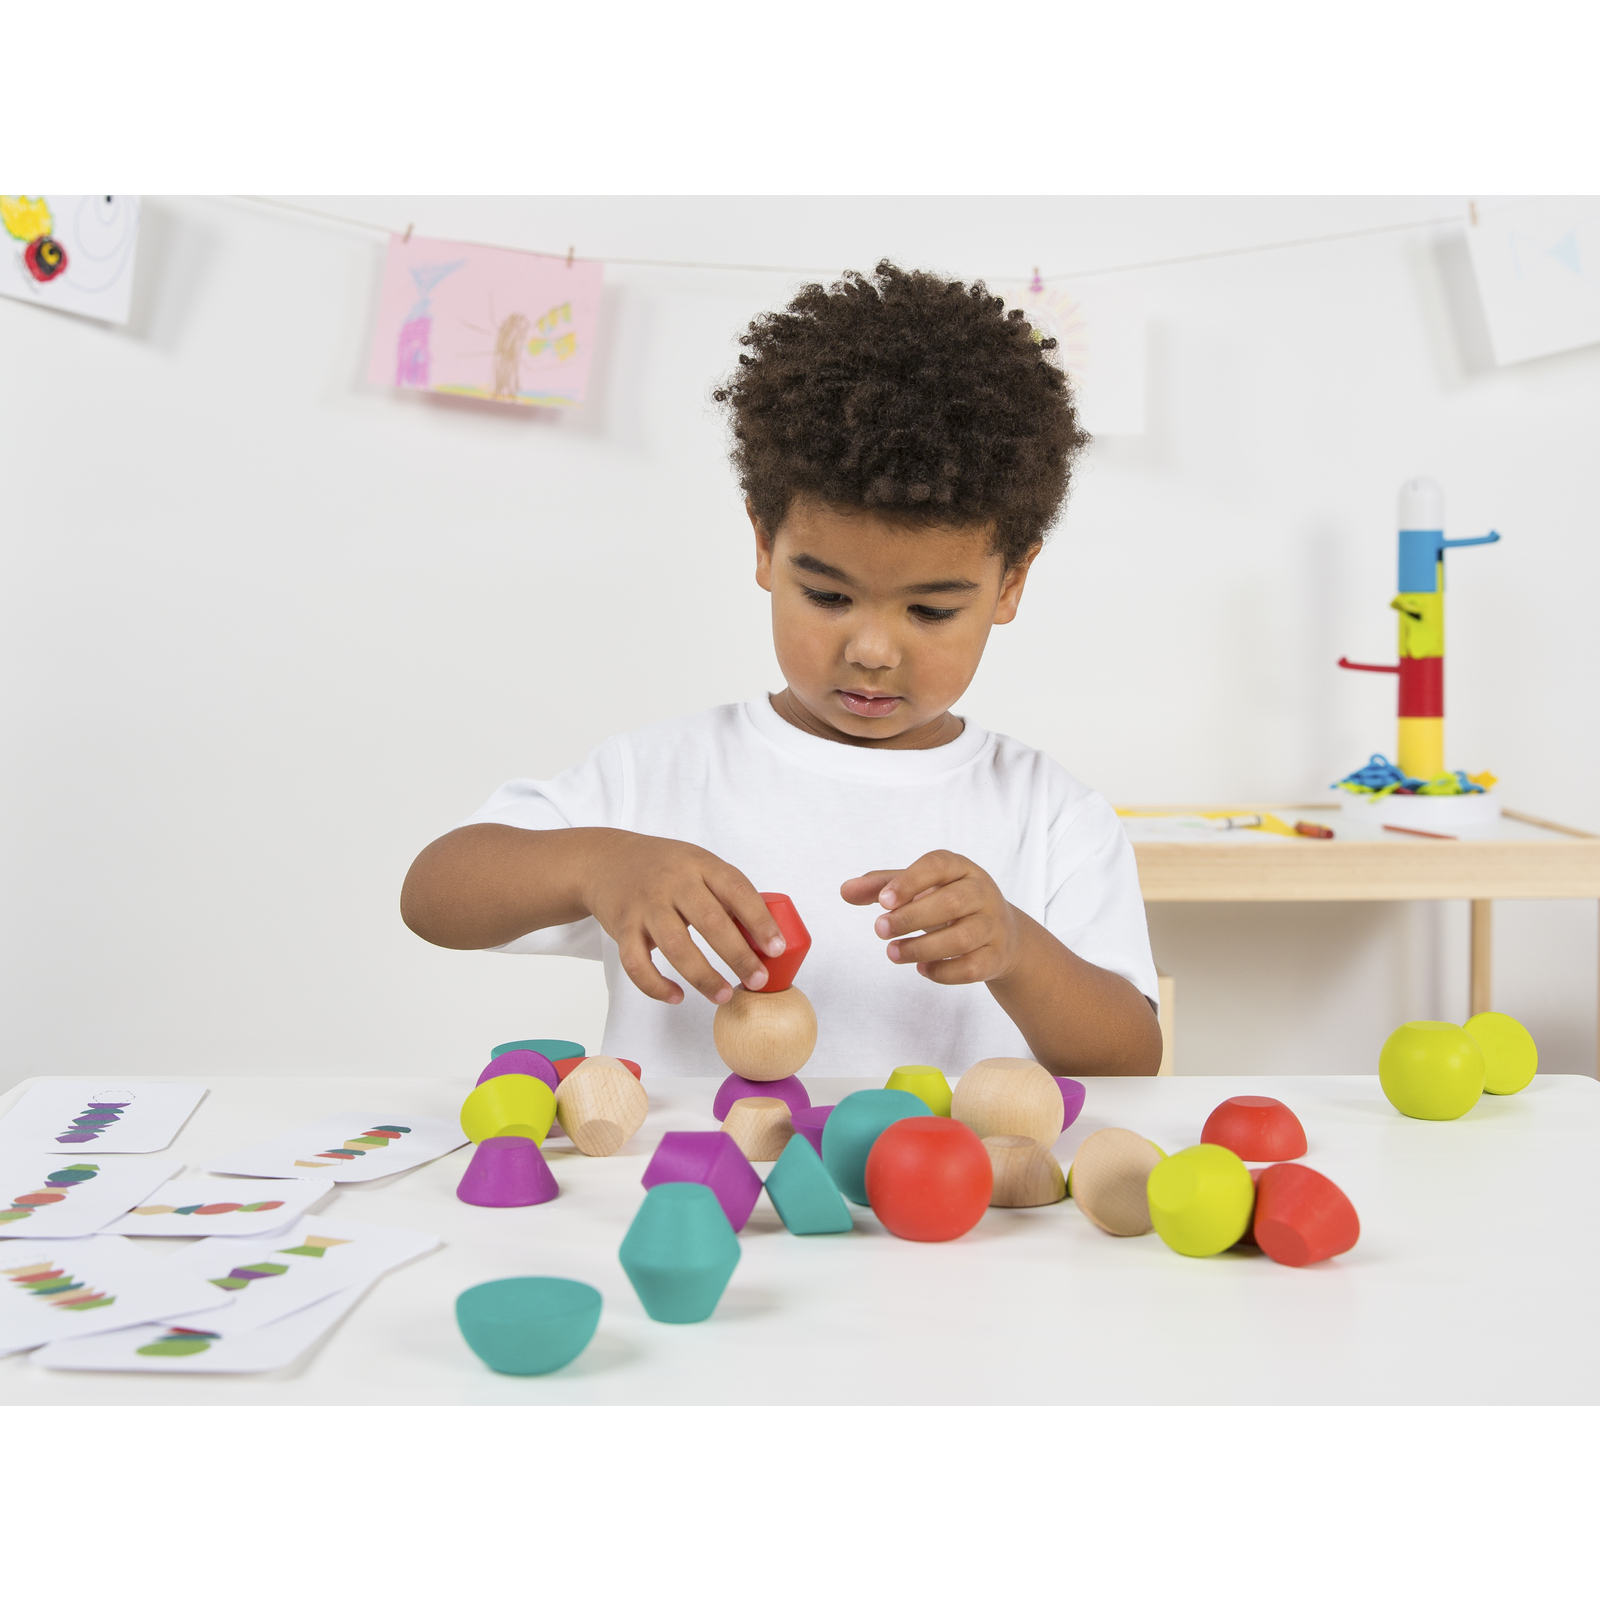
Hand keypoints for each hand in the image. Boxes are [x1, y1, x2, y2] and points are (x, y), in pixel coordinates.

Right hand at [583, 833, 783, 1005]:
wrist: (606, 861)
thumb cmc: (664, 868)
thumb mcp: (697, 865)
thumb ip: (725, 895)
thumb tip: (763, 938)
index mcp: (700, 864)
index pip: (737, 891)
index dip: (761, 921)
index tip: (777, 949)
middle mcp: (673, 882)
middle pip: (711, 922)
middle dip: (739, 956)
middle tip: (758, 980)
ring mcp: (646, 905)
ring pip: (676, 946)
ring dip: (703, 976)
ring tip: (723, 995)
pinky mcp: (622, 928)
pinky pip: (637, 963)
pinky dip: (656, 985)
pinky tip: (676, 996)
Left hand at [841, 851, 1020, 984]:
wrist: (1001, 933)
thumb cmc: (949, 904)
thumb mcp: (919, 888)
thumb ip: (881, 886)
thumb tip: (845, 891)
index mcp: (961, 868)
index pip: (938, 865)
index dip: (909, 882)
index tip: (882, 901)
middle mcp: (982, 892)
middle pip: (951, 903)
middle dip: (911, 918)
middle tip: (879, 929)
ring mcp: (993, 925)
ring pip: (961, 938)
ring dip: (922, 948)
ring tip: (892, 953)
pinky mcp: (996, 956)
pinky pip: (971, 967)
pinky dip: (943, 972)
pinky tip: (922, 969)